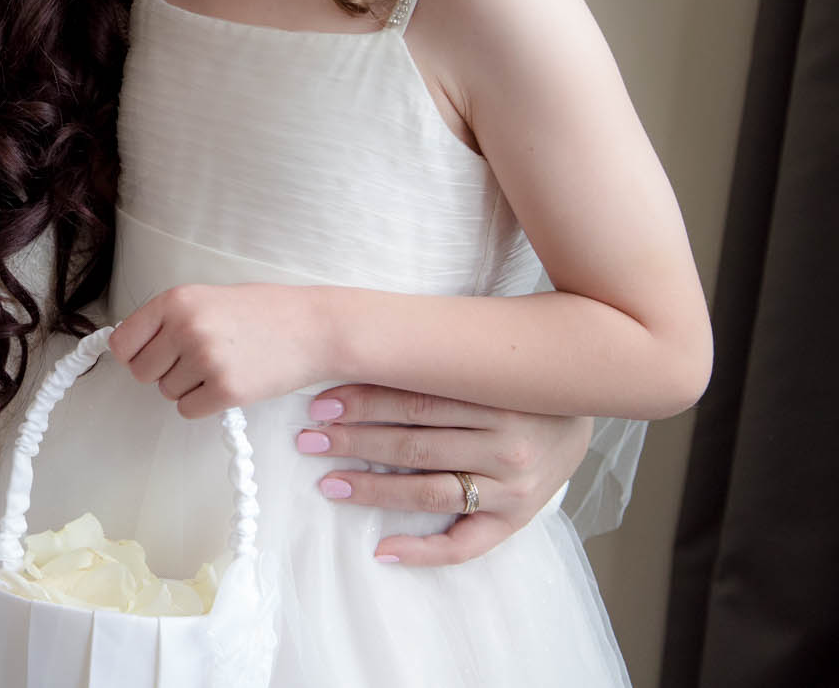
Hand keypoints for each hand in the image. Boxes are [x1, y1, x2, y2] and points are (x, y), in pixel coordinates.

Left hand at [111, 283, 324, 418]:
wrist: (315, 327)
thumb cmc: (263, 312)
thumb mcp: (207, 299)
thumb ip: (169, 319)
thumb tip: (129, 348)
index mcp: (176, 300)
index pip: (122, 342)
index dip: (135, 354)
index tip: (150, 356)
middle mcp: (186, 327)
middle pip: (141, 372)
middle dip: (163, 373)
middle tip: (195, 362)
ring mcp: (206, 359)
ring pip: (166, 393)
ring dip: (188, 387)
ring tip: (222, 366)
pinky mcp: (226, 389)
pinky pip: (189, 410)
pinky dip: (204, 404)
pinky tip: (229, 384)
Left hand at [297, 384, 592, 565]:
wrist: (591, 394)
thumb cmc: (519, 373)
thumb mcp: (489, 357)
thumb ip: (441, 360)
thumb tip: (367, 347)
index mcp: (499, 399)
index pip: (417, 402)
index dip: (363, 402)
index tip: (319, 403)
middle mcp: (508, 446)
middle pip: (415, 446)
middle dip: (354, 441)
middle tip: (308, 440)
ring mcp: (514, 488)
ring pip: (430, 492)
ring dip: (373, 488)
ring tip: (329, 482)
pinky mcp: (517, 518)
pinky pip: (466, 544)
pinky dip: (423, 552)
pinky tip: (382, 550)